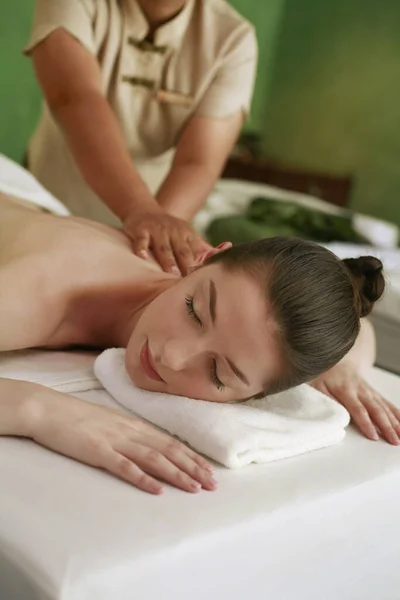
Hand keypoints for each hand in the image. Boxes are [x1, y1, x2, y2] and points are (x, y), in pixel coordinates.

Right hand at [29, 387, 216, 493]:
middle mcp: (129, 431)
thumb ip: (128, 432)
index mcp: (133, 424)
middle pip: (168, 450)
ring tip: (194, 488)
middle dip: (192, 468)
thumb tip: (147, 443)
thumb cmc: (76, 416)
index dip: (191, 457)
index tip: (209, 470)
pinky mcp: (97, 450)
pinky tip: (156, 489)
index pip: (170, 442)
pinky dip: (142, 478)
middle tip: (212, 484)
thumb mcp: (109, 421)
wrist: (48, 409)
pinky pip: (124, 466)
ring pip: (153, 458)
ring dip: (176, 474)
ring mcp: (114, 440)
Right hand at [123, 204, 208, 275]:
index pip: (196, 251)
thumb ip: (203, 248)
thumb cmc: (170, 229)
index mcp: (188, 234)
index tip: (203, 278)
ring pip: (163, 248)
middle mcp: (173, 232)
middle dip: (186, 264)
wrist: (145, 210)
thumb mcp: (188, 234)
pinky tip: (142, 257)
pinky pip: (141, 240)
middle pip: (182, 250)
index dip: (200, 264)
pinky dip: (141, 248)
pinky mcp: (141, 230)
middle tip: (189, 280)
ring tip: (172, 273)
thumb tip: (225, 255)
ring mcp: (157, 230)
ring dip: (168, 260)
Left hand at [312, 362, 399, 444]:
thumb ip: (328, 401)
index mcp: (346, 391)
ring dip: (395, 422)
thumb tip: (336, 416)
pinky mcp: (375, 393)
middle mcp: (362, 391)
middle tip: (394, 441)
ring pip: (385, 408)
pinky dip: (397, 414)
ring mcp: (370, 392)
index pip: (358, 409)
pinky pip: (388, 404)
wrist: (338, 360)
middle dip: (386, 426)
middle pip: (376, 410)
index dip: (366, 423)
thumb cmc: (326, 377)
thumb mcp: (319, 387)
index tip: (373, 436)